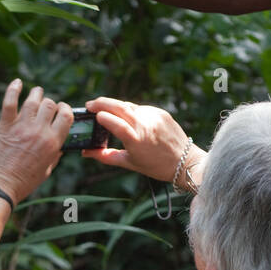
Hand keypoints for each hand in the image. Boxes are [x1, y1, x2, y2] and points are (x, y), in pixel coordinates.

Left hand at [0, 80, 72, 206]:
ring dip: (36, 93)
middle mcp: (39, 132)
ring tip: (36, 92)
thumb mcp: (47, 170)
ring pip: (33, 100)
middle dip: (51, 103)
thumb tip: (59, 144)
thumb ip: (55, 155)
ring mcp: (21, 126)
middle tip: (47, 106)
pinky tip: (17, 82)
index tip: (62, 110)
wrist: (0, 185)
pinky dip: (13, 89)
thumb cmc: (24, 182)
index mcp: (52, 143)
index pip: (66, 116)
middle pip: (50, 105)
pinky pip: (10, 101)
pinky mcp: (4, 125)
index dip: (66, 110)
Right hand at [82, 97, 203, 186]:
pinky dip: (132, 111)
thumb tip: (86, 152)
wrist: (184, 161)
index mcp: (135, 139)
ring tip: (106, 109)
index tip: (92, 114)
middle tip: (90, 104)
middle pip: (119, 107)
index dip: (101, 116)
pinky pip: (141, 108)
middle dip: (102, 103)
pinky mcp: (161, 112)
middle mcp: (144, 125)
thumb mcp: (129, 163)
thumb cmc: (156, 166)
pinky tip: (128, 117)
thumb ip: (106, 156)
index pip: (113, 122)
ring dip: (116, 106)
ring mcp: (153, 116)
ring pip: (129, 106)